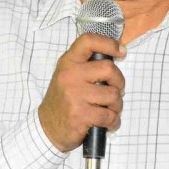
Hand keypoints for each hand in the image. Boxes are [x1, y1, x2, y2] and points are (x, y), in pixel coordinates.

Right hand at [38, 33, 125, 152]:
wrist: (47, 127)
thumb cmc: (63, 99)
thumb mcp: (68, 75)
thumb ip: (86, 65)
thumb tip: (116, 55)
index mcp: (68, 62)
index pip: (88, 41)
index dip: (109, 43)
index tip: (121, 51)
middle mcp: (70, 76)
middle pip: (109, 69)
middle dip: (119, 82)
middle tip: (116, 90)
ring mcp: (74, 96)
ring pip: (113, 95)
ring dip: (117, 105)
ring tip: (110, 109)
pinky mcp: (80, 115)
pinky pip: (109, 116)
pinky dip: (114, 121)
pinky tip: (109, 123)